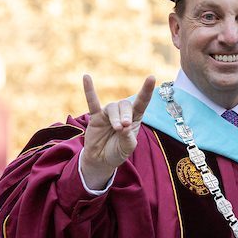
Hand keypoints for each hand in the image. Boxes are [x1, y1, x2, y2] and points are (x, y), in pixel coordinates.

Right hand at [80, 74, 155, 189]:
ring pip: (112, 107)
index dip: (147, 90)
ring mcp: (108, 114)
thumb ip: (127, 137)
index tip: (151, 78)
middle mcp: (122, 113)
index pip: (142, 102)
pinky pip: (92, 102)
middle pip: (125, 105)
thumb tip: (123, 126)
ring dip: (115, 117)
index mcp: (134, 118)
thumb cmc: (118, 151)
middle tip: (124, 126)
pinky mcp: (95, 117)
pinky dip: (89, 90)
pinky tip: (86, 77)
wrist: (101, 160)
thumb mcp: (127, 148)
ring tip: (117, 128)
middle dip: (126, 115)